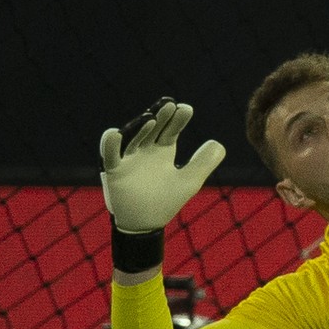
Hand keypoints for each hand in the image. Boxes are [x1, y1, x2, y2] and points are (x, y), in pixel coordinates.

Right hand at [100, 98, 225, 232]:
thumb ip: (204, 163)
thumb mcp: (189, 181)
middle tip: (169, 104)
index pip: (171, 130)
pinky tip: (114, 133)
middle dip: (160, 117)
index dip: (178, 119)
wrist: (145, 223)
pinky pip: (111, 156)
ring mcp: (129, 159)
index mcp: (163, 150)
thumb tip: (218, 143)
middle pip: (153, 129)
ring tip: (150, 118)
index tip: (185, 109)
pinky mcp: (116, 171)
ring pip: (134, 138)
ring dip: (140, 128)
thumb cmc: (166, 200)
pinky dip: (110, 145)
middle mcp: (146, 150)